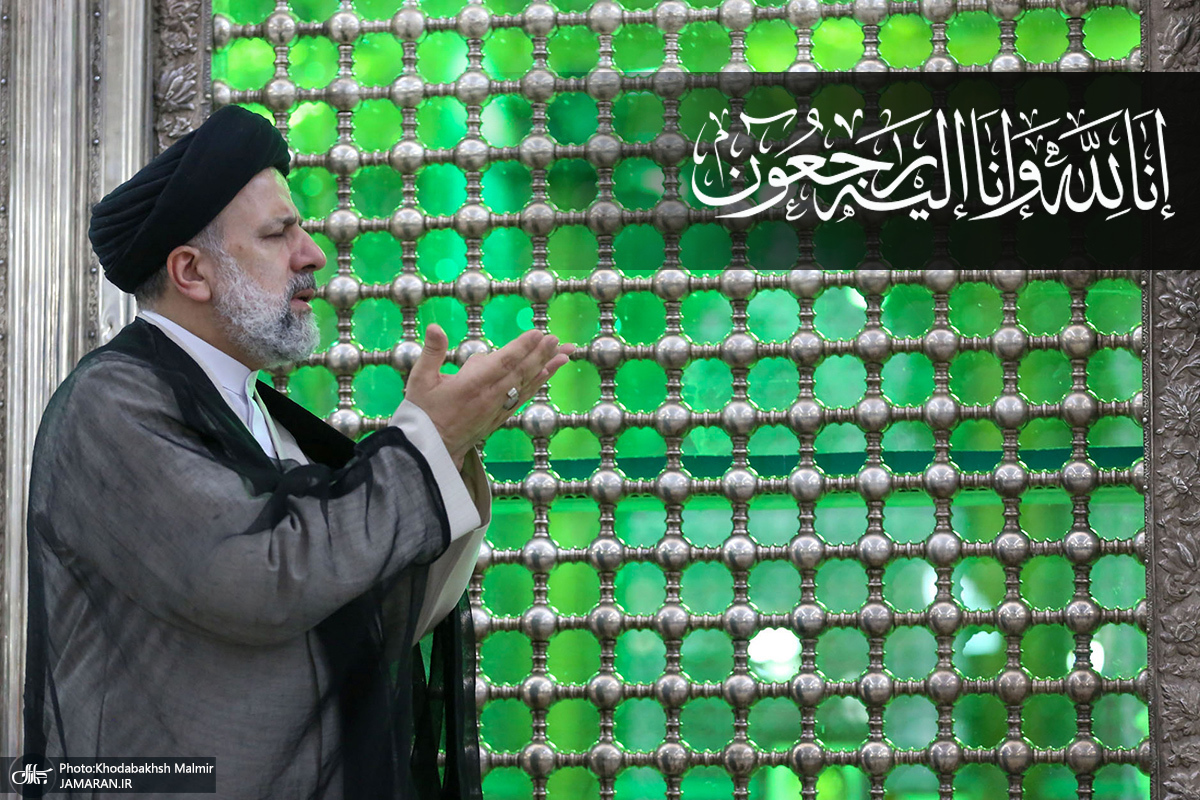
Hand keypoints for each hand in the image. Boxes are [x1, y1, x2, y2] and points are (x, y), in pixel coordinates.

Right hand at [404, 324, 574, 468]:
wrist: (430, 450)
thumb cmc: (422, 413)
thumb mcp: (419, 380)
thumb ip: (431, 353)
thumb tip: (434, 327)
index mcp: (471, 386)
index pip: (502, 363)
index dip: (522, 348)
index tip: (538, 334)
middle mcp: (489, 398)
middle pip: (520, 372)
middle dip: (541, 354)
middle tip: (558, 339)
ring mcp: (496, 409)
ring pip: (526, 385)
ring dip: (547, 369)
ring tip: (565, 354)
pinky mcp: (499, 417)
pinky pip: (522, 398)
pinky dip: (536, 384)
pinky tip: (547, 374)